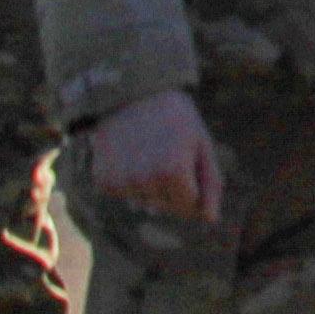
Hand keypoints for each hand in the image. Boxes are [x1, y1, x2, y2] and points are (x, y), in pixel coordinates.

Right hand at [90, 88, 224, 222]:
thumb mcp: (201, 144)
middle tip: (168, 152)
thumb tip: (210, 219)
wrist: (130, 94)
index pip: (190, 204)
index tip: (188, 157)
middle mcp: (145, 181)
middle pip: (167, 206)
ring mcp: (121, 183)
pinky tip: (130, 156)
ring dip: (151, 185)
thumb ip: (210, 183)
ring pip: (145, 202)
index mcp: (174, 171)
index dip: (193, 183)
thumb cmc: (175, 118)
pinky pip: (124, 194)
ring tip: (149, 152)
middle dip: (174, 187)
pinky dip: (129, 181)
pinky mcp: (103, 182)